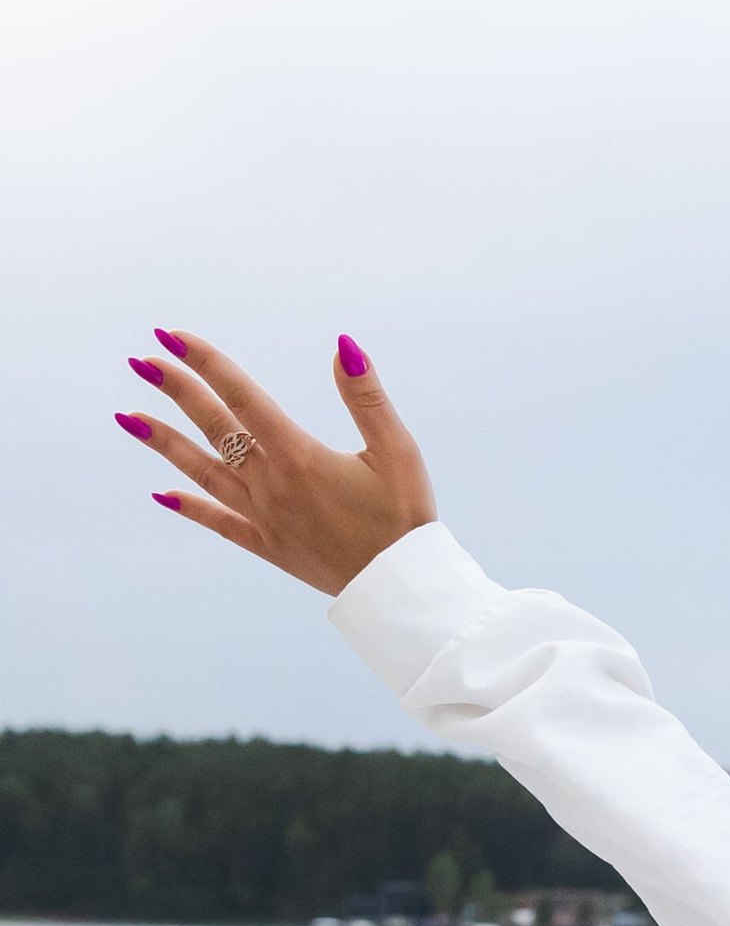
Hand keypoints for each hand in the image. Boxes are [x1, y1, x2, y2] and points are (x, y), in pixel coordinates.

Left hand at [113, 330, 433, 597]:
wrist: (401, 588)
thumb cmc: (405, 517)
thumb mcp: (398, 451)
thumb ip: (367, 398)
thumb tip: (342, 346)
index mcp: (299, 456)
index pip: (241, 397)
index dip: (206, 363)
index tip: (171, 336)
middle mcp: (271, 485)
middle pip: (214, 428)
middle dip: (175, 391)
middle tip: (140, 362)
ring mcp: (263, 517)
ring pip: (203, 472)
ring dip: (164, 443)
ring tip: (128, 419)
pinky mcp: (268, 545)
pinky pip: (219, 523)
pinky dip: (189, 507)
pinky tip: (161, 495)